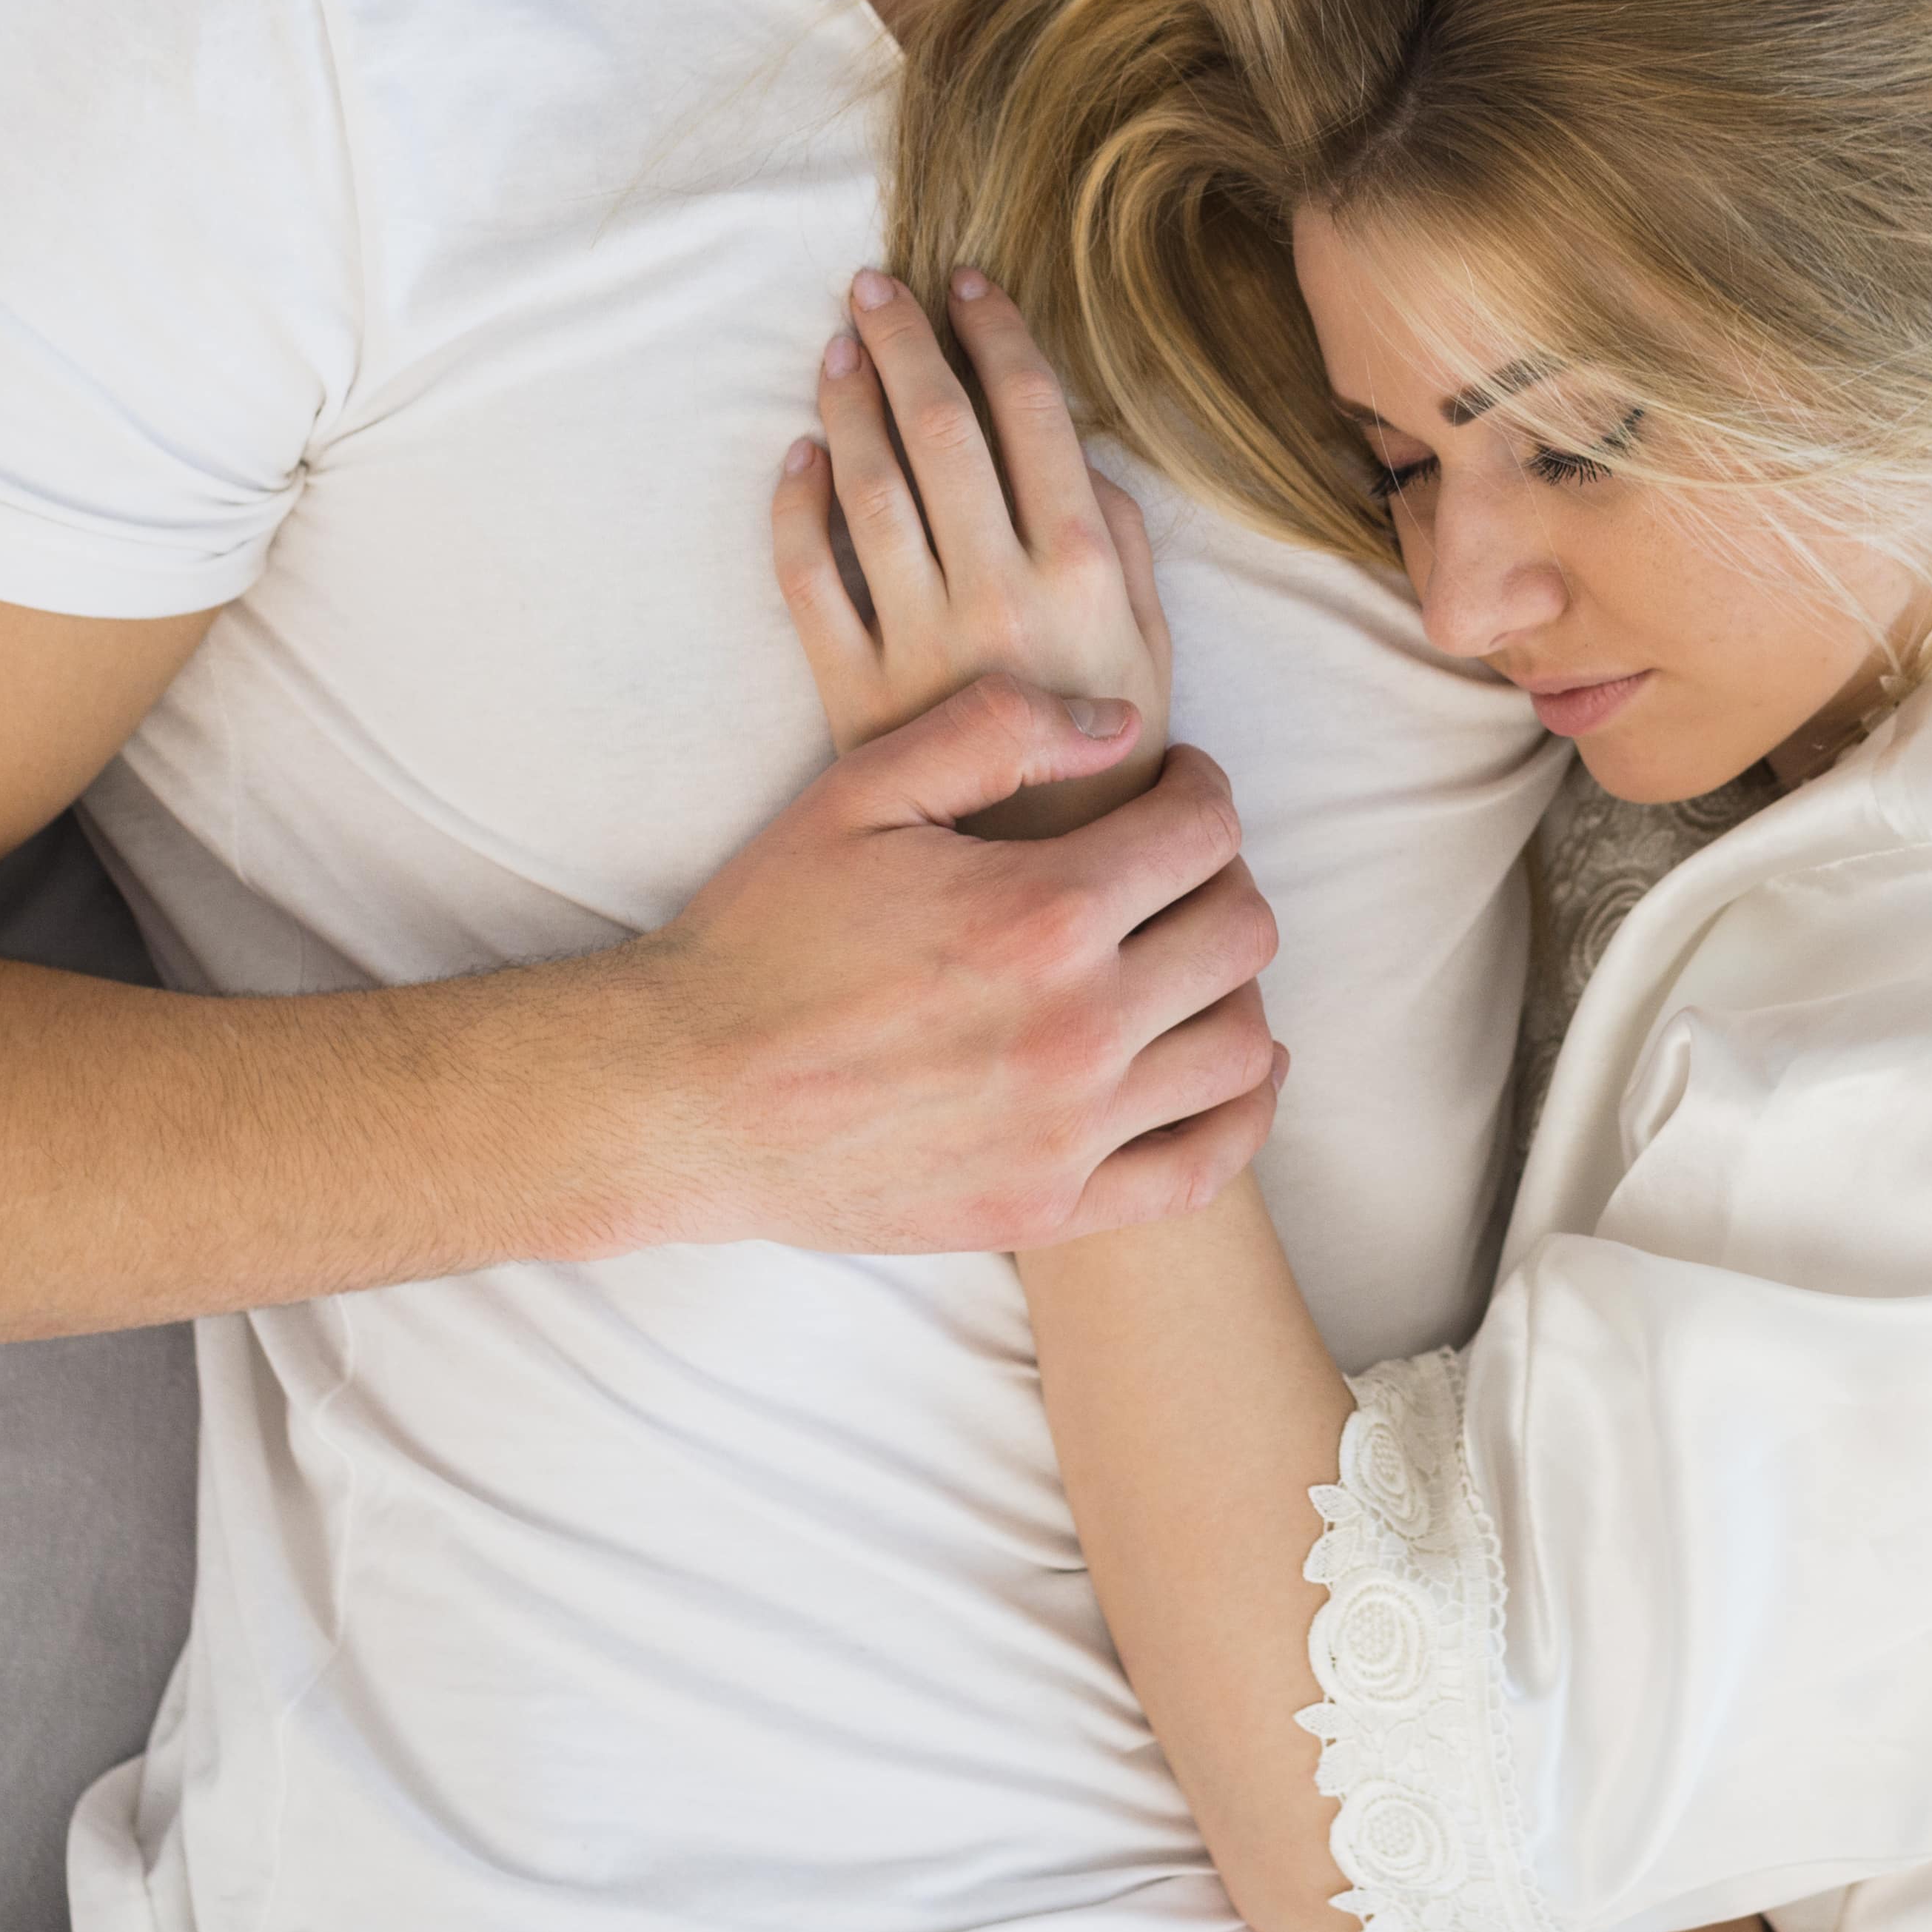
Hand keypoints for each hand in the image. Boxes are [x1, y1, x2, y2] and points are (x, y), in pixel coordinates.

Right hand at [591, 676, 1283, 1255]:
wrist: (687, 1094)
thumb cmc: (765, 934)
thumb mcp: (860, 791)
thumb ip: (996, 729)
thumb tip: (1121, 725)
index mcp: (1041, 915)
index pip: (1205, 832)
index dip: (1201, 788)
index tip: (1174, 784)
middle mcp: (1076, 1028)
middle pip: (1241, 933)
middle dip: (1222, 877)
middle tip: (1174, 865)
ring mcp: (1070, 1131)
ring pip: (1244, 1047)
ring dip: (1234, 987)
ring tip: (1187, 958)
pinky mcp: (1051, 1207)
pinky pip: (1205, 1166)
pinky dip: (1241, 1113)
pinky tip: (1228, 1066)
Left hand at [775, 266, 1169, 839]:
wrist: (1045, 888)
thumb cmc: (1111, 765)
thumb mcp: (1151, 651)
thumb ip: (1122, 548)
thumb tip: (1076, 456)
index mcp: (1083, 573)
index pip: (1031, 418)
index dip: (996, 337)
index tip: (968, 283)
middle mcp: (999, 595)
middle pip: (940, 433)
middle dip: (906, 343)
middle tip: (874, 284)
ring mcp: (919, 643)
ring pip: (868, 490)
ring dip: (849, 405)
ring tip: (839, 347)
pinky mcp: (854, 692)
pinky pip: (808, 581)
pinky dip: (795, 509)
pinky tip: (799, 458)